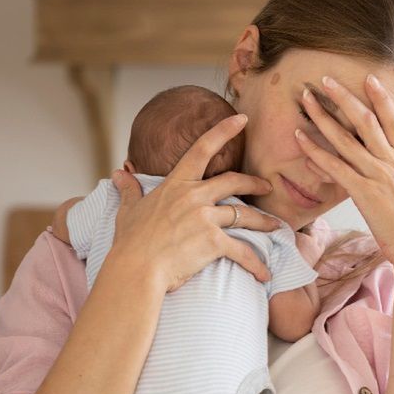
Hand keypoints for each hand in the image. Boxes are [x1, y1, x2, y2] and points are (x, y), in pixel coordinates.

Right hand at [106, 114, 281, 292]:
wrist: (135, 268)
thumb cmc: (130, 242)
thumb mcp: (128, 210)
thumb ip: (129, 190)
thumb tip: (118, 174)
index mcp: (176, 184)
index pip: (202, 148)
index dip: (224, 131)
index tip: (242, 119)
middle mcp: (194, 196)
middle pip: (234, 182)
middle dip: (255, 183)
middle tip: (268, 186)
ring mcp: (205, 218)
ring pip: (245, 216)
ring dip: (264, 222)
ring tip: (276, 226)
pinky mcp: (213, 241)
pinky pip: (243, 251)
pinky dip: (256, 264)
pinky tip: (264, 274)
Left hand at [294, 75, 393, 266]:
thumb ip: (391, 176)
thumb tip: (377, 168)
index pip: (392, 121)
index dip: (380, 97)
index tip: (368, 77)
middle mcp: (391, 163)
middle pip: (366, 121)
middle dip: (344, 97)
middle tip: (325, 79)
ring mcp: (378, 176)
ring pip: (347, 139)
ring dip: (323, 116)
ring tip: (305, 99)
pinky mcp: (365, 193)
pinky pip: (336, 167)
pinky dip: (316, 150)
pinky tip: (300, 139)